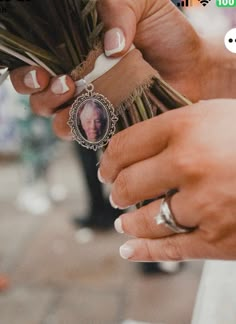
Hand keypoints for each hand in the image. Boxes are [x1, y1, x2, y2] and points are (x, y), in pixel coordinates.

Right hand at [9, 0, 205, 133]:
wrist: (194, 67)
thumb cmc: (166, 33)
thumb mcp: (142, 4)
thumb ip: (118, 9)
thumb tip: (109, 45)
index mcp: (75, 53)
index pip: (36, 66)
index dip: (27, 73)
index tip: (41, 72)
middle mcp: (79, 82)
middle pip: (39, 98)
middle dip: (42, 95)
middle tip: (64, 83)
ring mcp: (94, 107)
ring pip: (58, 122)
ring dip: (62, 115)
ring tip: (84, 101)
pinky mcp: (112, 126)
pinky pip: (90, 137)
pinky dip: (89, 130)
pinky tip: (102, 117)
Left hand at [99, 99, 235, 260]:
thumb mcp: (216, 114)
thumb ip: (177, 126)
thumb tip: (138, 144)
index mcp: (188, 126)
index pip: (125, 145)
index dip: (108, 158)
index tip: (106, 166)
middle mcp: (191, 164)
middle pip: (127, 183)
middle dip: (116, 189)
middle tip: (116, 190)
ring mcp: (205, 204)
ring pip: (144, 219)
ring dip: (128, 219)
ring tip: (123, 217)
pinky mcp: (220, 239)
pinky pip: (171, 249)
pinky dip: (144, 251)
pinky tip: (129, 249)